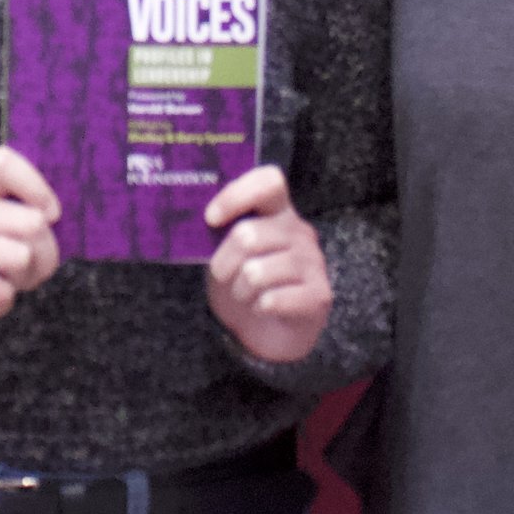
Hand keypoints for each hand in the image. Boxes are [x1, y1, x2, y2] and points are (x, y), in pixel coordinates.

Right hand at [0, 146, 61, 362]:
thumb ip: (13, 225)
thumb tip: (51, 223)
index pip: (3, 161)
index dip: (36, 185)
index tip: (49, 216)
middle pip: (33, 221)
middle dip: (43, 256)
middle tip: (20, 272)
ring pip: (22, 256)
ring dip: (20, 282)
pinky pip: (2, 291)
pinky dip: (0, 305)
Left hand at [201, 166, 331, 365]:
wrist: (270, 331)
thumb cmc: (245, 284)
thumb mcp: (228, 253)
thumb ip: (219, 232)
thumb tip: (195, 220)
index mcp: (278, 212)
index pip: (268, 182)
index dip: (236, 195)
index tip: (210, 219)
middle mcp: (300, 232)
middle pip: (248, 235)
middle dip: (223, 263)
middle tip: (224, 276)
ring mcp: (313, 262)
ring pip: (255, 272)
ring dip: (239, 290)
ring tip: (245, 293)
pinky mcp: (319, 295)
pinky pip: (271, 299)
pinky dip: (257, 308)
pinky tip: (263, 307)